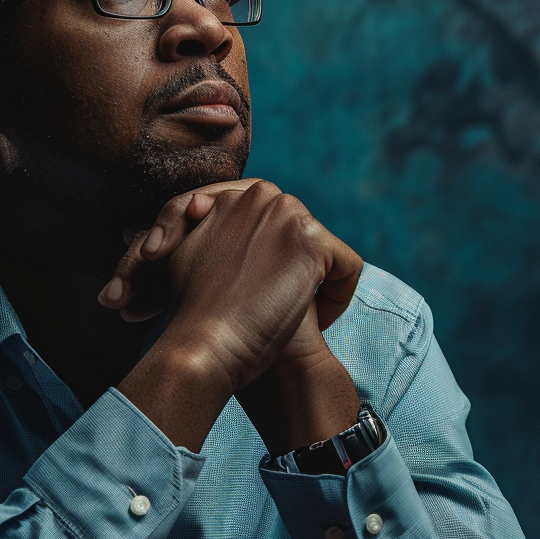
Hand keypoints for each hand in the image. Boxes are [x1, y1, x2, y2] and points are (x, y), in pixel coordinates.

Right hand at [107, 179, 362, 451]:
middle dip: (294, 272)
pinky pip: (348, 267)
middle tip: (276, 309)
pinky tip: (318, 321)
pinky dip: (339, 298)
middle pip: (302, 238)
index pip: (274, 229)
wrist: (202, 344)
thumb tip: (226, 228)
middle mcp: (261, 194)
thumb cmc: (191, 314)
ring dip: (317, 287)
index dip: (269, 267)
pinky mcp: (313, 240)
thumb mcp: (192, 255)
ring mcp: (288, 213)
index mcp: (233, 196)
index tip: (255, 299)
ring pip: (326, 252)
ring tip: (293, 317)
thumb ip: (213, 231)